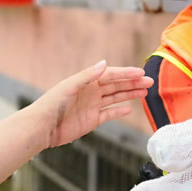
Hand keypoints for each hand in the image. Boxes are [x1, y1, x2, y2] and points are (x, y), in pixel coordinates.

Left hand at [29, 61, 152, 148]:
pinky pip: (109, 114)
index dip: (126, 73)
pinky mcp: (91, 120)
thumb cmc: (52, 104)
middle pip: (116, 85)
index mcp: (87, 82)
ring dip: (129, 94)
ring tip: (145, 92)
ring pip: (115, 98)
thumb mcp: (70, 86)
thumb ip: (88, 75)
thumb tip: (104, 63)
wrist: (42, 127)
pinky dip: (119, 111)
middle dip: (133, 83)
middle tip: (150, 82)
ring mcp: (92, 106)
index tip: (141, 72)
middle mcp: (91, 92)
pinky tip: (129, 108)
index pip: (111, 75)